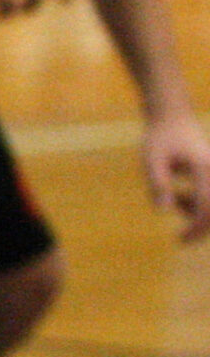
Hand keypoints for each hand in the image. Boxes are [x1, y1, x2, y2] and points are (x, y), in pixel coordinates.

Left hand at [142, 112, 209, 242]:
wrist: (172, 116)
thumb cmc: (160, 136)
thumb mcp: (151, 159)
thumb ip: (158, 183)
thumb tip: (162, 210)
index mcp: (205, 168)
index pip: (207, 207)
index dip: (196, 228)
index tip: (180, 240)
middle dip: (202, 227)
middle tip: (181, 239)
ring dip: (195, 210)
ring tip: (171, 195)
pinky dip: (196, 203)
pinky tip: (176, 195)